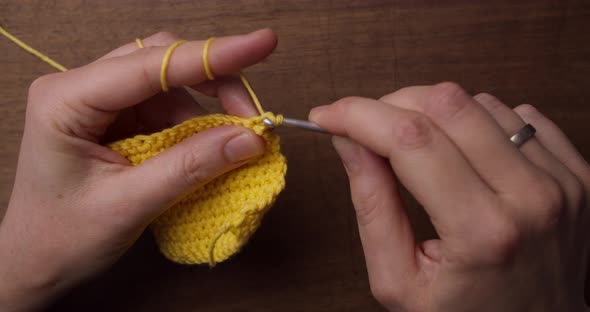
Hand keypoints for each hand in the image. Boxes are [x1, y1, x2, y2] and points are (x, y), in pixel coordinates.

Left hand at [0, 29, 276, 310]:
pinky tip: (212, 146)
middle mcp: (83, 88)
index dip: (213, 55)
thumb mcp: (130, 203)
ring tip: (238, 141)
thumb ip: (191, 166)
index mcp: (68, 100)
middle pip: (163, 61)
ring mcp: (102, 101)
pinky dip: (197, 124)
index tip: (262, 44)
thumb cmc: (65, 236)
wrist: (37, 262)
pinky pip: (168, 107)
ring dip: (210, 108)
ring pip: (171, 83)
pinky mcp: (119, 118)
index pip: (151, 63)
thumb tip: (250, 139)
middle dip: (216, 83)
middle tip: (255, 117)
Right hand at [310, 83, 589, 311]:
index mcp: (481, 232)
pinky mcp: (575, 171)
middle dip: (391, 105)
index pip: (410, 139)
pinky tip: (467, 153)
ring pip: (480, 102)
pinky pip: (519, 114)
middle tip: (371, 131)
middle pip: (446, 104)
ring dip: (435, 115)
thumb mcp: (399, 280)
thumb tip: (349, 141)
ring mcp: (560, 181)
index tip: (329, 115)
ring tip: (422, 152)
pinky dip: (479, 121)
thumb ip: (372, 207)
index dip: (358, 115)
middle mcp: (530, 197)